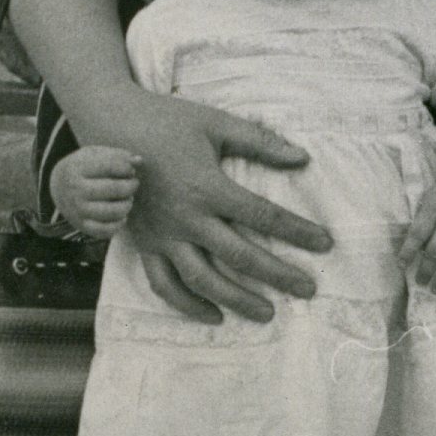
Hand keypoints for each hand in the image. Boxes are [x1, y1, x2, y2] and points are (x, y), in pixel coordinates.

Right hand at [50, 145, 140, 238]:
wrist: (59, 187)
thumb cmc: (86, 167)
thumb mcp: (97, 154)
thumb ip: (119, 155)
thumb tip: (139, 160)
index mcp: (78, 168)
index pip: (110, 166)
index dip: (127, 168)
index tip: (130, 169)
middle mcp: (76, 190)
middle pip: (114, 189)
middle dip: (130, 186)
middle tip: (133, 183)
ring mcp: (78, 210)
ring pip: (113, 211)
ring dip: (127, 204)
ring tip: (128, 199)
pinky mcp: (82, 225)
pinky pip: (107, 230)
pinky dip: (120, 223)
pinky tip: (122, 214)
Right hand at [86, 90, 331, 320]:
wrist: (110, 125)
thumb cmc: (168, 121)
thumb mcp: (216, 123)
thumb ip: (260, 142)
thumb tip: (303, 158)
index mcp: (207, 187)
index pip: (262, 215)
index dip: (296, 231)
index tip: (324, 244)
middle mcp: (185, 218)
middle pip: (239, 256)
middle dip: (277, 275)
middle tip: (308, 289)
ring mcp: (162, 235)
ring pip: (202, 280)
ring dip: (236, 300)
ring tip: (267, 313)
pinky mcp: (143, 244)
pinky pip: (164, 284)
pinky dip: (187, 305)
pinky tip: (214, 315)